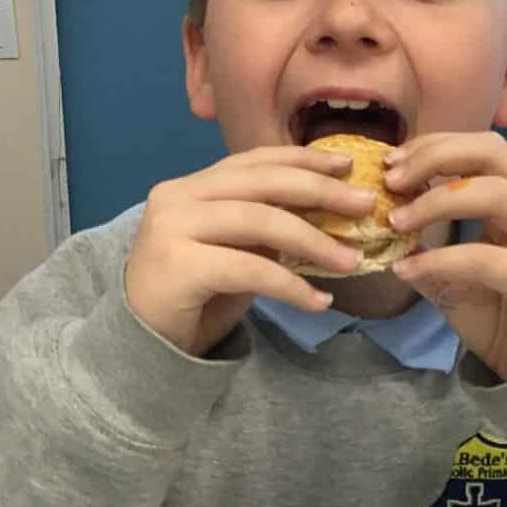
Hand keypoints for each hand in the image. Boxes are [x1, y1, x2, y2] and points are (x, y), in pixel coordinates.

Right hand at [125, 147, 376, 356]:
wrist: (141, 346)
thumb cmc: (192, 298)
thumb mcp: (234, 252)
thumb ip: (264, 227)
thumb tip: (328, 211)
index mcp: (190, 186)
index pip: (253, 162)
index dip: (302, 159)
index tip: (347, 164)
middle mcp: (177, 196)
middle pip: (262, 184)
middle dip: (320, 191)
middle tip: (365, 204)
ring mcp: (172, 228)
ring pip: (259, 222)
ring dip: (314, 241)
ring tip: (352, 260)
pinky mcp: (178, 266)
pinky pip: (250, 269)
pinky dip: (291, 285)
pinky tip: (320, 301)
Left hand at [383, 132, 506, 381]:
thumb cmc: (496, 305)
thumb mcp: (452, 264)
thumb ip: (427, 237)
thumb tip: (379, 213)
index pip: (481, 146)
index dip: (434, 145)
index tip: (391, 162)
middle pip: (492, 153)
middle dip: (435, 158)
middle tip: (391, 180)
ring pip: (496, 194)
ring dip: (437, 201)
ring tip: (396, 221)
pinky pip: (485, 258)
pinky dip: (440, 259)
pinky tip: (407, 269)